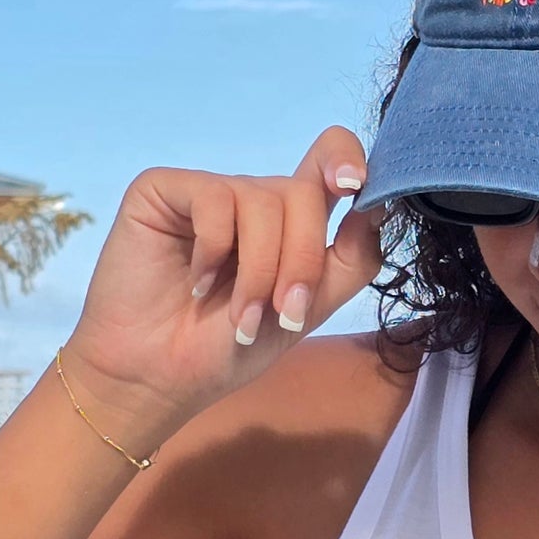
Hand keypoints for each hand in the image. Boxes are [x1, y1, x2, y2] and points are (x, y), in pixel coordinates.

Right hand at [57, 127, 382, 451]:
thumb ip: (350, 259)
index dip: (347, 159)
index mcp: (291, 221)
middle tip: (282, 314)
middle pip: (305, 194)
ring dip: (259, 272)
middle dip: (302, 262)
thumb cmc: (228, 347)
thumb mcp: (307, 309)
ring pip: (264, 201)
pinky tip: (196, 284)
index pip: (329, 160)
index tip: (355, 187)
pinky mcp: (165, 190)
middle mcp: (253, 198)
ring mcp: (210, 191)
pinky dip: (214, 252)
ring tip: (237, 318)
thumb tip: (380, 206)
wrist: (158, 378)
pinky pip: (215, 200)